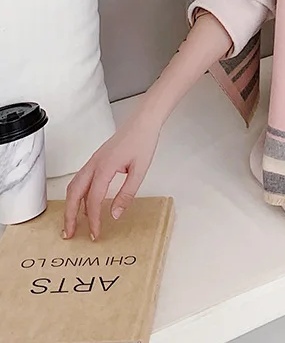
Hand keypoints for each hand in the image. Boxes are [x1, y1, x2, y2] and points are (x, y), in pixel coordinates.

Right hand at [62, 111, 160, 240]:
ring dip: (70, 205)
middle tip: (69, 234)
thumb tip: (114, 214)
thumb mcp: (140, 170)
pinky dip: (76, 194)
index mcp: (105, 167)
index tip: (95, 233)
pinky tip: (83, 203)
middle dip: (69, 216)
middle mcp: (94, 164)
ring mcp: (93, 161)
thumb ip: (127, 193)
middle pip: (73, 194)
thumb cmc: (143, 141)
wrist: (143, 122)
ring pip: (74, 186)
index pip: (92, 200)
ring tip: (72, 222)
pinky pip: (80, 179)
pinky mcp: (96, 159)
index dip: (93, 219)